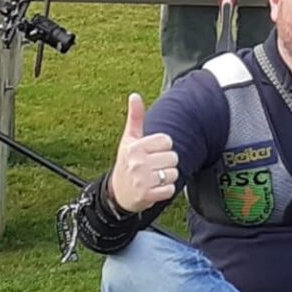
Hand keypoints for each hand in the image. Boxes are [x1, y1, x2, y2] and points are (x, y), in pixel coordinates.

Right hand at [109, 93, 178, 213]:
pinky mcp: (148, 196)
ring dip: (167, 177)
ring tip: (153, 177)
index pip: (167, 141)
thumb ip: (135, 117)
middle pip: (173, 157)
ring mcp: (142, 181)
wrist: (117, 194)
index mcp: (135, 147)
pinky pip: (170, 190)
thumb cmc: (126, 162)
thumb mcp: (129, 139)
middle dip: (166, 162)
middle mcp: (137, 163)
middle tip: (153, 166)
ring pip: (174, 173)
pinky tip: (154, 188)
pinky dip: (165, 190)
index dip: (162, 146)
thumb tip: (135, 95)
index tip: (152, 151)